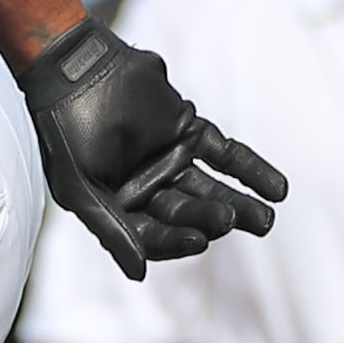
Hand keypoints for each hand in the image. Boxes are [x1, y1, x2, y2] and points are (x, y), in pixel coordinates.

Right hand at [24, 18, 286, 280]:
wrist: (74, 67)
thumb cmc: (65, 132)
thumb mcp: (80, 188)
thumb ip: (112, 231)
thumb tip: (138, 275)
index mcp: (121, 208)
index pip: (156, 235)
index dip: (177, 241)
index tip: (200, 241)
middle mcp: (149, 189)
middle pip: (189, 213)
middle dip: (214, 218)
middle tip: (239, 221)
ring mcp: (171, 159)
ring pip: (212, 188)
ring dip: (241, 204)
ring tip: (267, 219)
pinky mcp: (189, 129)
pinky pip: (227, 155)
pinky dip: (252, 171)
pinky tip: (278, 190)